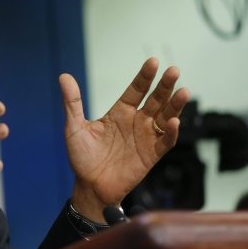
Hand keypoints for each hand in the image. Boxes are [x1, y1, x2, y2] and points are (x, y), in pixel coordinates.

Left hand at [62, 57, 189, 221]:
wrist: (89, 186)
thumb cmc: (82, 157)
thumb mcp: (75, 127)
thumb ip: (72, 102)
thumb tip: (64, 76)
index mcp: (119, 113)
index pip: (135, 90)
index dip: (144, 77)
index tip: (153, 62)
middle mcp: (135, 122)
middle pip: (155, 100)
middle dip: (165, 86)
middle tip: (174, 71)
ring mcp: (145, 138)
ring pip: (165, 117)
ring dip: (175, 105)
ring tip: (183, 91)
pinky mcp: (151, 155)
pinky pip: (165, 142)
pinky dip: (171, 132)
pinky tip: (173, 122)